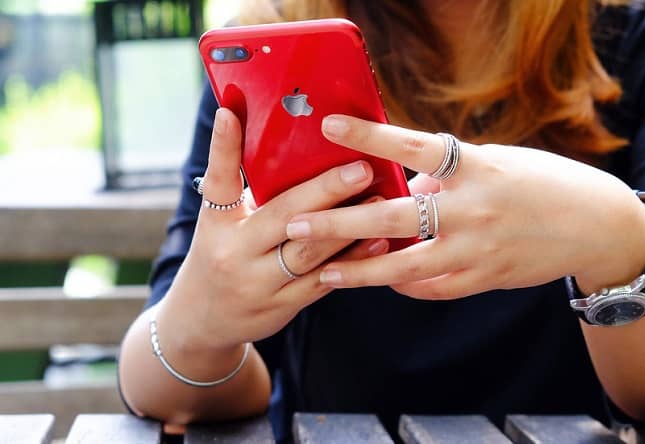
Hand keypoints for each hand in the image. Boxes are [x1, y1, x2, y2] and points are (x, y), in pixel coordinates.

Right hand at [158, 109, 389, 351]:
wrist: (203, 319)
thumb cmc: (223, 253)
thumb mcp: (223, 222)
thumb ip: (250, 189)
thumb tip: (286, 140)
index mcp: (216, 223)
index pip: (218, 180)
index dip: (223, 146)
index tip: (230, 112)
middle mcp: (234, 252)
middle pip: (281, 216)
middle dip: (324, 191)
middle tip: (360, 168)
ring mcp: (258, 283)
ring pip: (308, 252)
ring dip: (348, 226)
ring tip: (380, 200)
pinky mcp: (281, 306)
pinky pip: (322, 281)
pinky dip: (351, 260)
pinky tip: (378, 241)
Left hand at [285, 115, 644, 299]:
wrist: (594, 226)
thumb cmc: (543, 184)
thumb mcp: (496, 163)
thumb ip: (446, 176)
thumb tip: (401, 188)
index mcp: (477, 167)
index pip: (415, 146)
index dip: (371, 135)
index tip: (331, 125)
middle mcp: (474, 210)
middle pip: (394, 218)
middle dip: (339, 222)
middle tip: (296, 222)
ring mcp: (478, 250)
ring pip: (405, 268)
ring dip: (359, 272)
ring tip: (322, 272)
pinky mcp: (484, 279)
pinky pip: (432, 289)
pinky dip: (403, 285)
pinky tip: (378, 282)